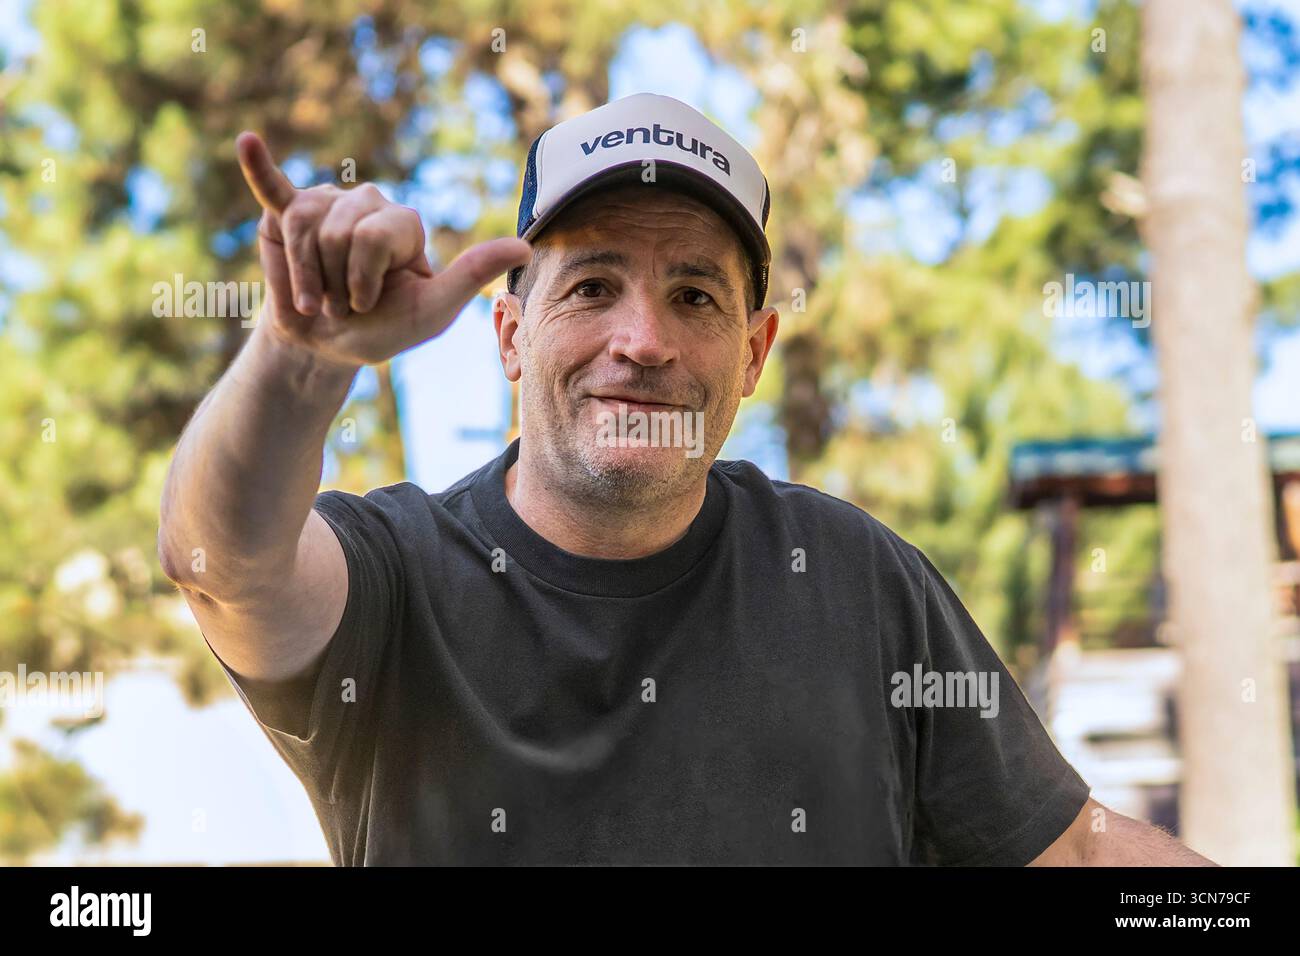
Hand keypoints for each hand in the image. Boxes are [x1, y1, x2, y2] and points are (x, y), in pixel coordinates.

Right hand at [235, 131, 531, 367]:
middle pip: (342, 227)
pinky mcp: (284, 213)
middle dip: (335, 278)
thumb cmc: (382, 329)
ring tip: (315, 293)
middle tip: (339, 300)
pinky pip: (273, 188)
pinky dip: (258, 167)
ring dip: (305, 276)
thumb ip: (470, 274)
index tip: (367, 302)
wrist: (325, 348)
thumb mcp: (430, 310)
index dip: (364, 276)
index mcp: (403, 223)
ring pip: (306, 225)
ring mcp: (324, 204)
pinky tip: (247, 142)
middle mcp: (367, 204)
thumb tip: (525, 245)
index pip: (378, 233)